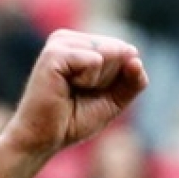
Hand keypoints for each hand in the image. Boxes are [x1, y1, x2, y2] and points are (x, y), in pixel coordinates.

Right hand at [0, 30, 147, 157]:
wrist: (43, 139)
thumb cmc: (72, 121)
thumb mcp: (113, 101)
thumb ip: (132, 81)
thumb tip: (136, 58)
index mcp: (80, 44)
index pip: (123, 50)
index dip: (117, 79)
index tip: (89, 93)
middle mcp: (68, 38)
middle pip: (118, 50)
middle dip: (108, 80)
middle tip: (79, 94)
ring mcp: (59, 42)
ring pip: (107, 53)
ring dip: (97, 81)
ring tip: (71, 90)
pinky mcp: (54, 53)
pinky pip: (94, 60)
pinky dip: (88, 81)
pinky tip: (65, 88)